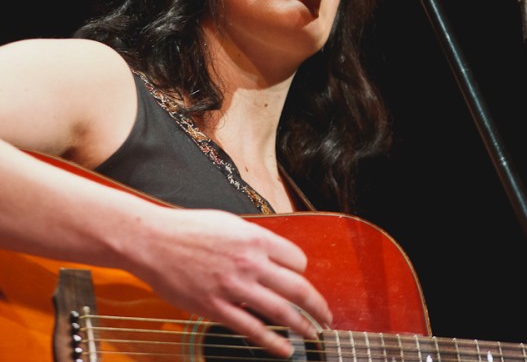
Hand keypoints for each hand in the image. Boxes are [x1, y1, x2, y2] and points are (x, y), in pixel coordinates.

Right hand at [129, 207, 331, 357]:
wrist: (154, 241)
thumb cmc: (189, 229)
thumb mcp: (230, 223)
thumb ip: (253, 240)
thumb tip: (273, 256)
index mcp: (254, 238)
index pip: (296, 259)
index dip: (303, 271)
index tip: (302, 280)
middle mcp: (249, 262)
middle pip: (298, 287)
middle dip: (318, 305)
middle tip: (327, 316)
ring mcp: (234, 287)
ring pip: (281, 312)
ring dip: (303, 326)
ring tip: (313, 335)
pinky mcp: (216, 308)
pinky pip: (253, 330)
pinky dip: (273, 344)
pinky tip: (285, 350)